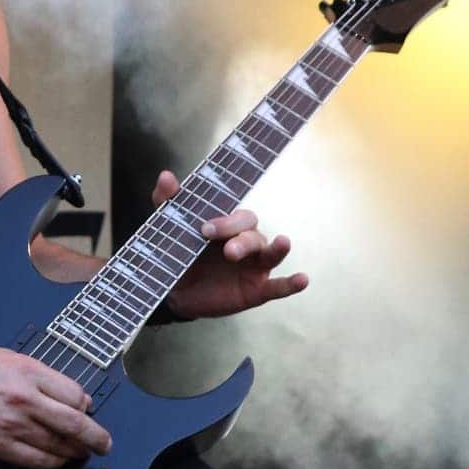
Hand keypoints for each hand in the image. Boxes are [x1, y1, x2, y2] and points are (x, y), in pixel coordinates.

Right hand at [0, 344, 112, 468]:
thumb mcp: (10, 359)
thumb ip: (43, 377)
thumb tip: (74, 399)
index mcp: (30, 373)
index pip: (75, 396)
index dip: (86, 407)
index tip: (88, 412)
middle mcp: (25, 400)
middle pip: (74, 424)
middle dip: (96, 438)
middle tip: (105, 445)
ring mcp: (11, 426)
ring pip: (57, 446)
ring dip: (75, 453)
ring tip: (82, 454)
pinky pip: (34, 460)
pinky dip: (52, 463)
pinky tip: (59, 461)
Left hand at [152, 169, 309, 321]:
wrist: (176, 292)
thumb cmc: (181, 254)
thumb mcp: (172, 229)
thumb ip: (168, 202)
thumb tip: (166, 176)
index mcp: (230, 225)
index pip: (237, 216)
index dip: (226, 221)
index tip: (205, 229)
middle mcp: (247, 242)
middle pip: (253, 233)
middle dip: (242, 240)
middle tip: (228, 251)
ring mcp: (255, 266)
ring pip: (270, 254)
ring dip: (277, 248)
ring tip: (283, 241)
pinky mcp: (257, 290)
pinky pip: (279, 286)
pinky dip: (292, 283)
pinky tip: (303, 279)